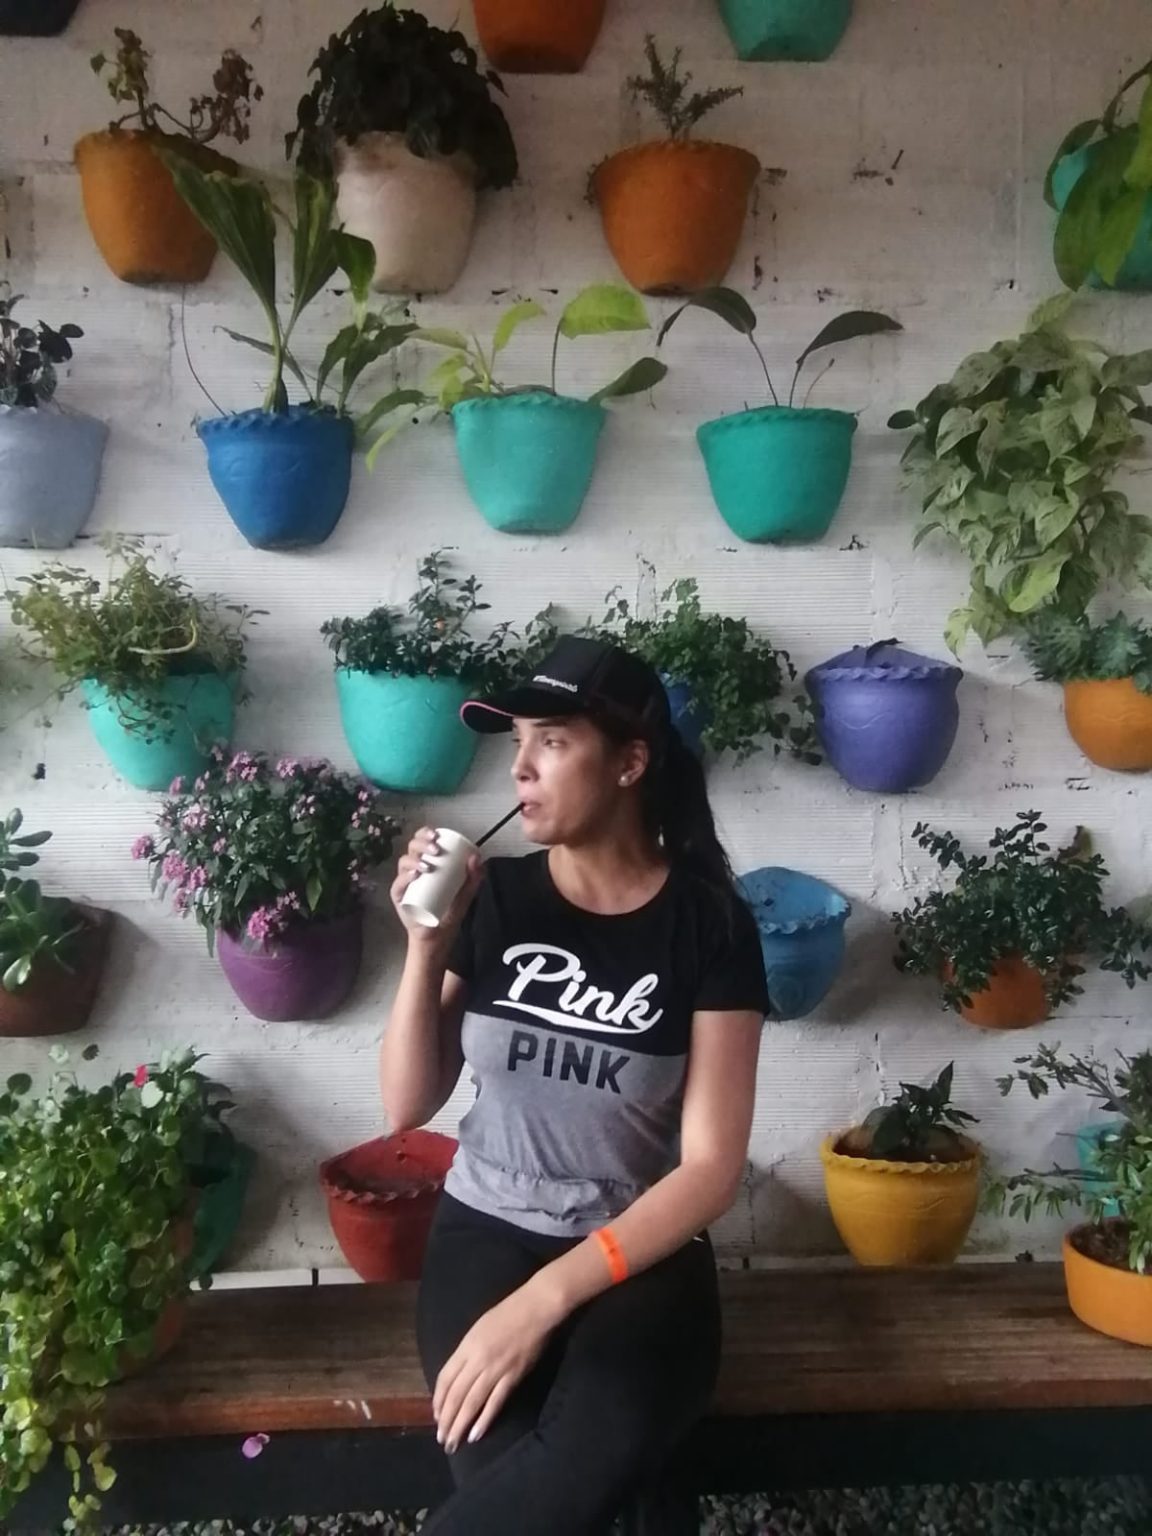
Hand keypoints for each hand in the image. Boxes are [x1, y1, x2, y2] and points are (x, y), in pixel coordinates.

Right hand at [390, 828, 481, 943]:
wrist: (438, 935)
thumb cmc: (449, 911)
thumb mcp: (466, 893)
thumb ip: (474, 877)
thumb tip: (476, 856)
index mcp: (427, 862)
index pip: (422, 841)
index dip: (426, 833)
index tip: (436, 835)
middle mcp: (413, 869)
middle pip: (412, 848)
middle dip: (422, 844)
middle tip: (435, 850)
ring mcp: (404, 882)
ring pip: (404, 862)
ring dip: (415, 860)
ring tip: (428, 867)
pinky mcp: (398, 896)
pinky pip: (398, 884)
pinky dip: (405, 877)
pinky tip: (414, 876)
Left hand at [433, 1286, 558, 1453]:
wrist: (536, 1308)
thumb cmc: (507, 1314)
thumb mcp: (479, 1329)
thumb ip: (467, 1353)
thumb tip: (458, 1378)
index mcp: (466, 1346)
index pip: (445, 1378)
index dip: (438, 1400)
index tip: (436, 1417)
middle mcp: (477, 1359)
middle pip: (456, 1395)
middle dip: (446, 1420)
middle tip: (441, 1439)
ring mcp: (495, 1369)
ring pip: (472, 1402)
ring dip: (460, 1425)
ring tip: (453, 1443)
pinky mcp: (513, 1377)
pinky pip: (495, 1402)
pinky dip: (484, 1420)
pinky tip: (475, 1435)